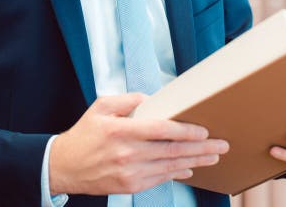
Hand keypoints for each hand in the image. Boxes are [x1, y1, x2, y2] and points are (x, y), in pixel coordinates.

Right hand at [49, 93, 228, 195]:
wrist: (64, 166)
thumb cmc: (84, 135)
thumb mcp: (101, 107)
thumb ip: (128, 101)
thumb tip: (152, 100)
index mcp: (121, 131)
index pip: (162, 130)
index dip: (186, 130)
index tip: (203, 130)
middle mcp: (128, 154)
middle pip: (173, 151)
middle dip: (201, 148)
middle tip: (221, 145)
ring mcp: (130, 173)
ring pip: (170, 166)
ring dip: (195, 161)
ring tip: (213, 156)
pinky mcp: (130, 186)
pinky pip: (160, 178)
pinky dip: (177, 172)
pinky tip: (189, 168)